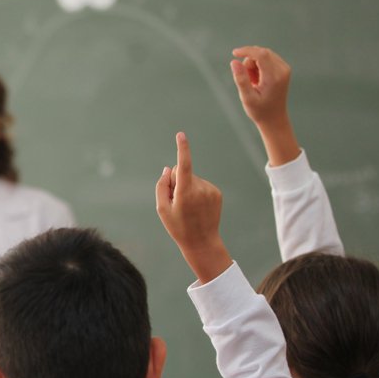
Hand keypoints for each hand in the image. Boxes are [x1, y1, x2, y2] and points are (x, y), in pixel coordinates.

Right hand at [155, 132, 232, 283]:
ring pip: (192, 179)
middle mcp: (199, 188)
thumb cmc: (178, 227)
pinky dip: (197, 192)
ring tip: (189, 209)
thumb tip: (168, 169)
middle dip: (176, 182)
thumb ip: (162, 186)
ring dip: (187, 189)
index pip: (183, 165)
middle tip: (177, 204)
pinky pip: (201, 185)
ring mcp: (210, 190)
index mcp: (185, 192)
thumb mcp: (162, 209)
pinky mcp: (216, 192)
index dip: (182, 149)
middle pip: (182, 173)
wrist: (202, 242)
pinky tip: (197, 208)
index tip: (181, 135)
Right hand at [230, 46, 299, 165]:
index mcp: (274, 77)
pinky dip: (259, 65)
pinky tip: (258, 79)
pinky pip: (268, 58)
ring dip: (254, 64)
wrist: (274, 118)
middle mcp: (282, 70)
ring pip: (264, 54)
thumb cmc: (259, 110)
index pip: (261, 54)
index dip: (247, 51)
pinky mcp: (283, 68)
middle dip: (249, 62)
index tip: (234, 53)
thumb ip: (241, 79)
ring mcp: (284, 68)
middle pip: (262, 53)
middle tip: (248, 80)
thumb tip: (234, 61)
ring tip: (253, 82)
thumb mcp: (247, 97)